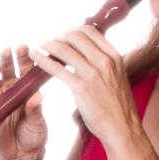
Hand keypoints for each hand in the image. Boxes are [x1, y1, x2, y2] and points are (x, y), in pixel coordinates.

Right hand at [0, 46, 47, 159]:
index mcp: (26, 89)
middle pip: (7, 70)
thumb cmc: (34, 134)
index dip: (25, 58)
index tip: (27, 47)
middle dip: (7, 59)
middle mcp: (11, 90)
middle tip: (8, 50)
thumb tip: (38, 96)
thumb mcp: (38, 122)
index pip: (25, 69)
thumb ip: (36, 110)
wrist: (22, 153)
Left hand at [28, 24, 140, 145]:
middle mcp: (104, 61)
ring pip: (64, 49)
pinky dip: (43, 60)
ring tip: (39, 48)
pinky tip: (35, 57)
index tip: (63, 37)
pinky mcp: (81, 87)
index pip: (89, 31)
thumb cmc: (118, 106)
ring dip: (48, 45)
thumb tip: (88, 53)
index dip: (72, 31)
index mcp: (114, 56)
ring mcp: (93, 74)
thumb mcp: (117, 77)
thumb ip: (104, 63)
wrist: (123, 128)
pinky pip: (57, 68)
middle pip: (75, 36)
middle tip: (50, 43)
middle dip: (59, 37)